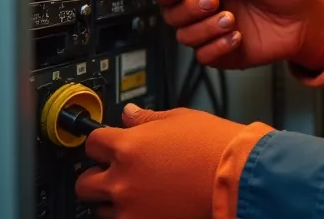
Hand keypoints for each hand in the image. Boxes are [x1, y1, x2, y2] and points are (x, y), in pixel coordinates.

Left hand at [75, 104, 247, 218]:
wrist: (238, 178)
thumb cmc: (215, 148)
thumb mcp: (180, 119)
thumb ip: (148, 119)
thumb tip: (129, 114)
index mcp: (127, 147)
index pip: (92, 142)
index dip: (102, 142)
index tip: (108, 145)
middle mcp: (122, 179)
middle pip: (84, 182)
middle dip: (98, 176)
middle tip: (116, 173)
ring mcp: (130, 209)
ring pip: (100, 209)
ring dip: (113, 200)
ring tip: (138, 193)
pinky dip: (130, 216)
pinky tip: (147, 207)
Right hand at [153, 0, 323, 71]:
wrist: (310, 19)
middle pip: (170, 6)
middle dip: (183, 3)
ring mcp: (212, 26)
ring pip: (182, 32)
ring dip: (202, 26)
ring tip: (230, 17)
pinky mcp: (222, 50)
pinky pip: (202, 55)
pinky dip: (216, 46)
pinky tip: (237, 35)